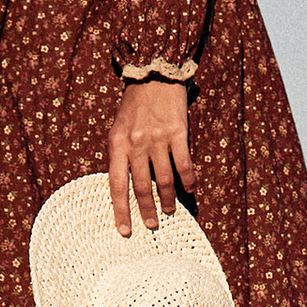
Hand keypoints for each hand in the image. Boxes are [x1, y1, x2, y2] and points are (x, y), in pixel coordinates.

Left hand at [108, 77, 191, 233]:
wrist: (153, 75)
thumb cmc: (133, 106)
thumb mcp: (117, 129)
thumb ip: (120, 155)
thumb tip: (124, 187)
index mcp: (117, 144)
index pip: (117, 184)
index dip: (121, 210)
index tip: (125, 230)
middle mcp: (137, 143)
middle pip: (142, 186)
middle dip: (147, 210)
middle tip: (152, 225)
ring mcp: (158, 138)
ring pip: (164, 179)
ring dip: (167, 199)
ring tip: (170, 210)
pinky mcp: (178, 133)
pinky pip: (184, 164)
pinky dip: (187, 180)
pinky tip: (189, 190)